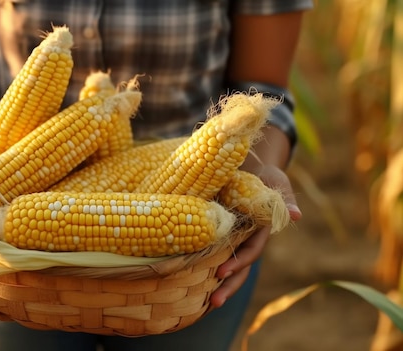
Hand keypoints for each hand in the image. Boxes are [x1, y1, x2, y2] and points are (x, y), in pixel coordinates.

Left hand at [210, 164, 301, 307]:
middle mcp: (246, 240)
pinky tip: (188, 285)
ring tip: (205, 305)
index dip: (238, 262)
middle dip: (229, 286)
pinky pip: (212, 255)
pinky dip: (203, 270)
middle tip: (214, 302)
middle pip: (240, 268)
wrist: (251, 169)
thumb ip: (285, 201)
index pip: (251, 251)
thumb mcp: (278, 185)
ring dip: (217, 285)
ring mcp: (233, 240)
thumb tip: (297, 215)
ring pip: (227, 266)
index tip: (222, 272)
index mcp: (259, 231)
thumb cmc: (267, 179)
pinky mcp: (219, 235)